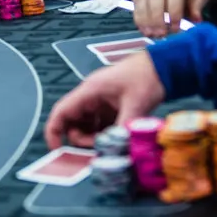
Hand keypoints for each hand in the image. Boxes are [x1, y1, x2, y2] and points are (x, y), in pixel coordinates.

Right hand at [44, 51, 165, 149]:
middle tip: (99, 147)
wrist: (162, 66)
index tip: (56, 150)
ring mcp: (100, 101)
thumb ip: (123, 129)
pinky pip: (98, 124)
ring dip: (92, 137)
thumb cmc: (146, 78)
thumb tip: (115, 150)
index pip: (61, 112)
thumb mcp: (135, 105)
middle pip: (72, 121)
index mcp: (90, 91)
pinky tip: (116, 138)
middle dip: (80, 138)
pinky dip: (103, 134)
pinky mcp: (110, 106)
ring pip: (85, 125)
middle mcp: (90, 96)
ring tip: (110, 143)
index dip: (54, 132)